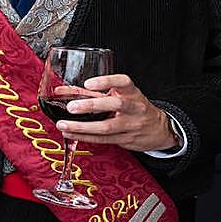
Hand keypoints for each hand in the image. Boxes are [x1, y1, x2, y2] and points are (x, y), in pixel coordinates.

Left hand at [55, 75, 177, 151]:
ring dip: (82, 127)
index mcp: (132, 93)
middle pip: (115, 105)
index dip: (106, 81)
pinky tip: (71, 134)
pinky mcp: (126, 139)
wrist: (159, 129)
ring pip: (106, 127)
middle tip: (71, 107)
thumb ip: (91, 93)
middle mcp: (134, 108)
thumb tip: (61, 91)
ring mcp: (131, 125)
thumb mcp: (119, 96)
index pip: (123, 82)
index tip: (89, 83)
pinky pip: (103, 139)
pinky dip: (85, 137)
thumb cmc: (134, 108)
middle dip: (91, 106)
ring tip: (64, 124)